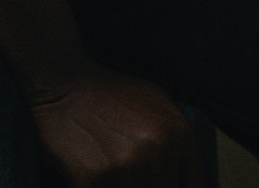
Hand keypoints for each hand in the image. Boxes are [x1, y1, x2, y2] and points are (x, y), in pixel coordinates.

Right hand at [28, 63, 209, 187]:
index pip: (197, 187)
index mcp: (178, 133)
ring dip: (120, 187)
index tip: (161, 182)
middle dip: (145, 186)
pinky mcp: (94, 179)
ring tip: (111, 171)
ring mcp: (126, 165)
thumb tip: (191, 183)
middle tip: (128, 172)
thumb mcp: (155, 104)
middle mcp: (158, 149)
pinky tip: (91, 175)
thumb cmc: (109, 95)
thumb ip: (176, 143)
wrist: (61, 82)